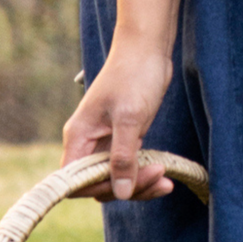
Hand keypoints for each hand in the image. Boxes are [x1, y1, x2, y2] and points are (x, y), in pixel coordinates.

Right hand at [62, 35, 174, 200]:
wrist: (148, 49)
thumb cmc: (134, 75)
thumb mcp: (129, 118)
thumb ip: (123, 157)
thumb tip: (120, 192)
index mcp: (79, 137)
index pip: (75, 182)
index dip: (98, 190)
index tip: (127, 185)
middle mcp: (88, 143)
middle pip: (99, 184)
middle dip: (128, 186)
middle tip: (159, 175)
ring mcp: (106, 141)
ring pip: (116, 178)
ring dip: (140, 184)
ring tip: (167, 179)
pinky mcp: (124, 138)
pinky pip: (129, 166)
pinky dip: (145, 173)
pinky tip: (165, 172)